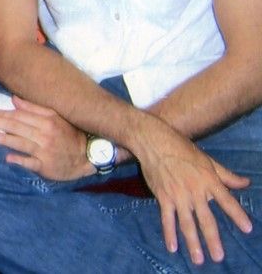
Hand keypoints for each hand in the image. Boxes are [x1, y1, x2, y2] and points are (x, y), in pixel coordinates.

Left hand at [0, 96, 93, 180]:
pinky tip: (8, 158)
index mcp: (47, 121)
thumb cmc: (68, 134)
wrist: (87, 157)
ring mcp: (45, 151)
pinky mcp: (46, 166)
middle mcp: (45, 135)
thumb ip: (34, 108)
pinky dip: (20, 160)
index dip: (3, 113)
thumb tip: (14, 99)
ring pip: (21, 143)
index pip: (20, 116)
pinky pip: (31, 163)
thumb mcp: (55, 117)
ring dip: (4, 139)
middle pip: (17, 127)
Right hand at [132, 120, 251, 265]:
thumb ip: (226, 175)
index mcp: (209, 180)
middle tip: (219, 257)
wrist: (154, 142)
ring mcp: (178, 196)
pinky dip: (169, 234)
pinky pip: (167, 219)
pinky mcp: (163, 197)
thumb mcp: (208, 160)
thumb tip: (246, 183)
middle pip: (206, 219)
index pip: (227, 201)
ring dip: (193, 243)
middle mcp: (195, 191)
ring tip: (199, 259)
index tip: (247, 229)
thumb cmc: (182, 149)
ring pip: (187, 223)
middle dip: (213, 239)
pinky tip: (173, 247)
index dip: (237, 215)